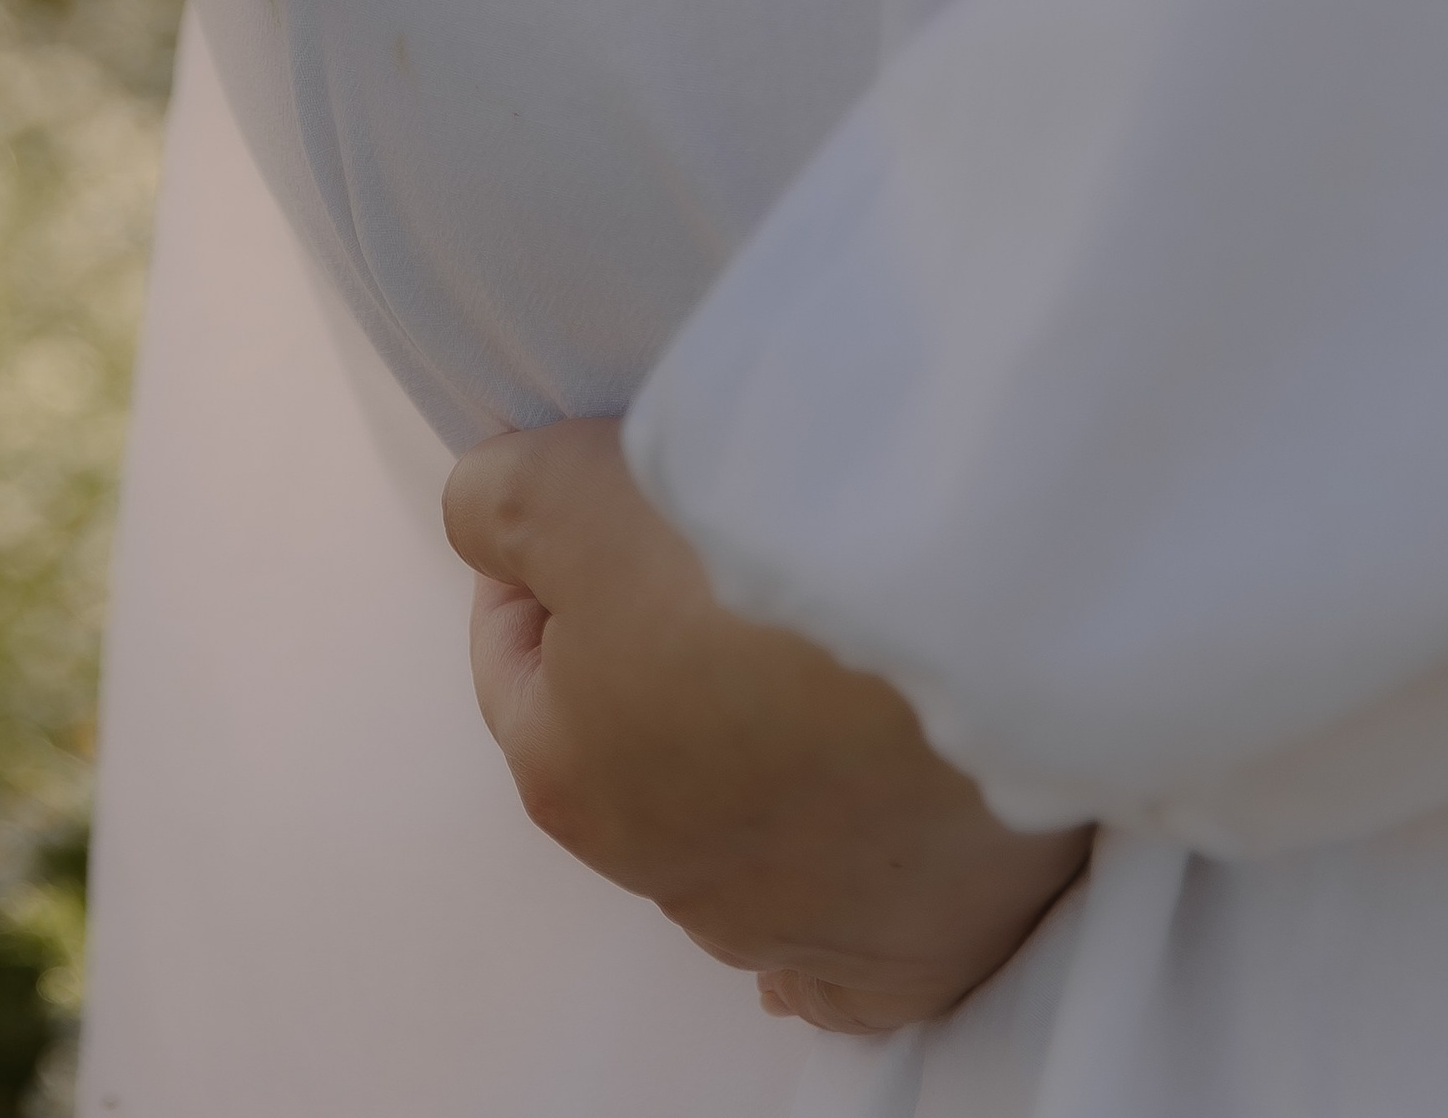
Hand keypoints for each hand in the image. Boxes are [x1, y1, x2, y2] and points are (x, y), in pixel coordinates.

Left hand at [443, 420, 1086, 1032]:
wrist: (959, 618)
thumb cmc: (751, 553)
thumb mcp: (563, 485)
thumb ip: (493, 507)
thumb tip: (488, 527)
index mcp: (570, 776)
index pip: (516, 656)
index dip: (541, 564)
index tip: (592, 500)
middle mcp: (668, 880)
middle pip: (634, 748)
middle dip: (655, 662)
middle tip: (719, 560)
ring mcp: (796, 928)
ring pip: (742, 852)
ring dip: (754, 771)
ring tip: (803, 676)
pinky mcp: (916, 950)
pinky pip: (854, 963)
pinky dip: (837, 922)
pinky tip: (837, 891)